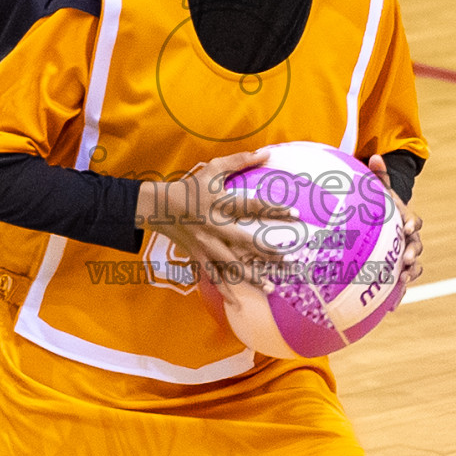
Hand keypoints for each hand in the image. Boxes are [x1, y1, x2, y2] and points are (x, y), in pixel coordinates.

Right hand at [137, 150, 294, 288]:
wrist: (160, 207)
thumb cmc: (191, 186)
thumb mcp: (212, 169)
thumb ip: (240, 160)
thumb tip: (267, 153)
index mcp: (219, 204)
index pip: (251, 205)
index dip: (273, 208)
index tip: (295, 213)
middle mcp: (213, 226)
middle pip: (243, 240)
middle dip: (266, 251)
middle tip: (287, 260)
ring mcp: (205, 244)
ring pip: (230, 264)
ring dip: (250, 277)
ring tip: (270, 288)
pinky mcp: (198, 256)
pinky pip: (213, 275)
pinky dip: (224, 290)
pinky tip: (237, 303)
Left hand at [368, 155, 423, 288]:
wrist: (386, 223)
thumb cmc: (381, 206)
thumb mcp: (380, 192)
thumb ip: (379, 177)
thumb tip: (375, 156)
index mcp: (407, 220)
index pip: (414, 222)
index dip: (411, 224)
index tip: (406, 227)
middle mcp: (411, 240)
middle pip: (417, 247)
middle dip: (413, 254)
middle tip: (405, 260)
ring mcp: (406, 257)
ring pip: (412, 268)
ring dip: (409, 275)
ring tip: (401, 283)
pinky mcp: (398, 272)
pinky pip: (401, 284)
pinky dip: (398, 295)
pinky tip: (390, 307)